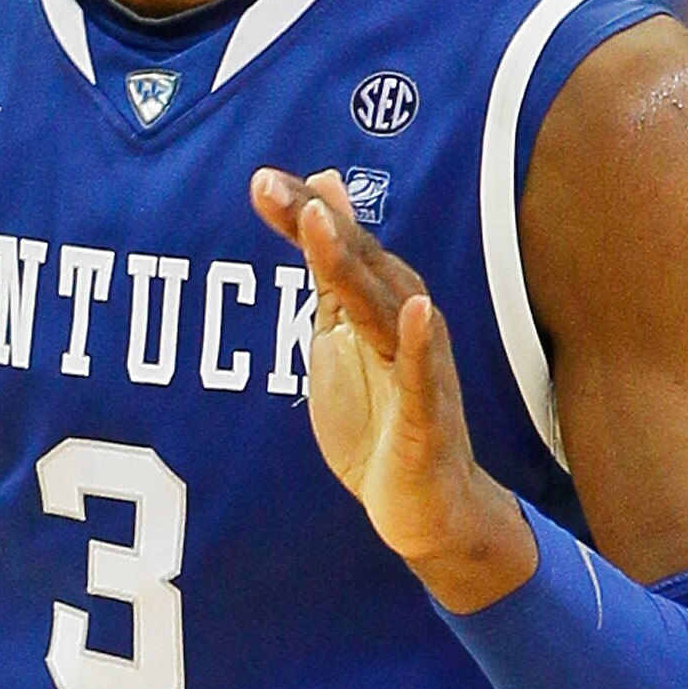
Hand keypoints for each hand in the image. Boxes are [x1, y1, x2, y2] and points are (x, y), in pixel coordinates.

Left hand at [250, 168, 534, 611]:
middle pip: (357, 262)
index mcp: (378, 302)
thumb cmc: (381, 417)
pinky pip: (424, 375)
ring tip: (321, 224)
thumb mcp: (341, 333)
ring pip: (383, 306)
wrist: (424, 507)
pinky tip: (419, 312)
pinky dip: (422, 343)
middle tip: (270, 186)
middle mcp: (402, 322)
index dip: (301, 212)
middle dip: (316, 222)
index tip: (260, 181)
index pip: (339, 244)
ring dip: (353, 264)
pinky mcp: (426, 415)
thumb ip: (329, 270)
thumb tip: (318, 199)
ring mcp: (418, 366)